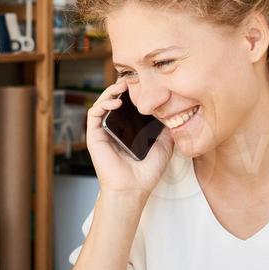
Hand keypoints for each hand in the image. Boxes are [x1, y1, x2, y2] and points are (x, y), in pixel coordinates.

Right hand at [86, 78, 173, 196]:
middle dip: (121, 88)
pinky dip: (102, 104)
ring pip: (102, 104)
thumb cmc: (146, 173)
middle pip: (114, 101)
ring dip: (110, 92)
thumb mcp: (164, 146)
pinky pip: (94, 114)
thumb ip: (167, 129)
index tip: (144, 83)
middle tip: (132, 80)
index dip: (133, 93)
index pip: (129, 106)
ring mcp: (104, 132)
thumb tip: (174, 112)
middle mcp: (115, 129)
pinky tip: (115, 102)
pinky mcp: (94, 136)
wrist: (132, 189)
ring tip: (122, 86)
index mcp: (129, 130)